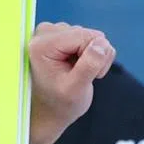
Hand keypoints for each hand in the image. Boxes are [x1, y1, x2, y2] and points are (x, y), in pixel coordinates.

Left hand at [27, 22, 115, 143]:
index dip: (93, 57)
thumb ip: (89, 65)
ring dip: (92, 56)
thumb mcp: (76, 89)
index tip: (84, 76)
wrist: (50, 111)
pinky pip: (91, 37)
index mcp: (42, 45)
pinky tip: (79, 67)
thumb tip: (102, 43)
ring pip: (92, 36)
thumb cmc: (60, 103)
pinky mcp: (62, 34)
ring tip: (77, 73)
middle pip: (89, 34)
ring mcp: (53, 32)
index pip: (85, 36)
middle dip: (93, 56)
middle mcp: (44, 33)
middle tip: (80, 77)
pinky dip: (91, 53)